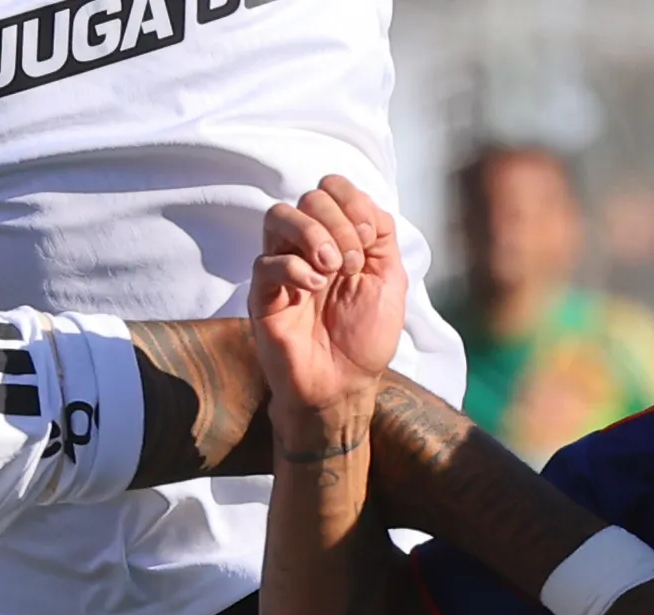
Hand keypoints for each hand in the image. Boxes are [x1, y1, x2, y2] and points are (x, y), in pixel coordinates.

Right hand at [249, 177, 408, 440]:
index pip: (332, 189)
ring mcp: (283, 269)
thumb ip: (381, 236)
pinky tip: (314, 288)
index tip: (369, 239)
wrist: (344, 385)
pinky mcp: (263, 296)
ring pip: (278, 216)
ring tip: (332, 267)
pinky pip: (266, 262)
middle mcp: (308, 247)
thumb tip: (365, 205)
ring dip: (312, 233)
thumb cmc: (366, 337)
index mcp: (338, 238)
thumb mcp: (390, 279)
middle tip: (352, 264)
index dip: (352, 201)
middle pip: (309, 198)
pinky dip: (294, 267)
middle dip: (338, 222)